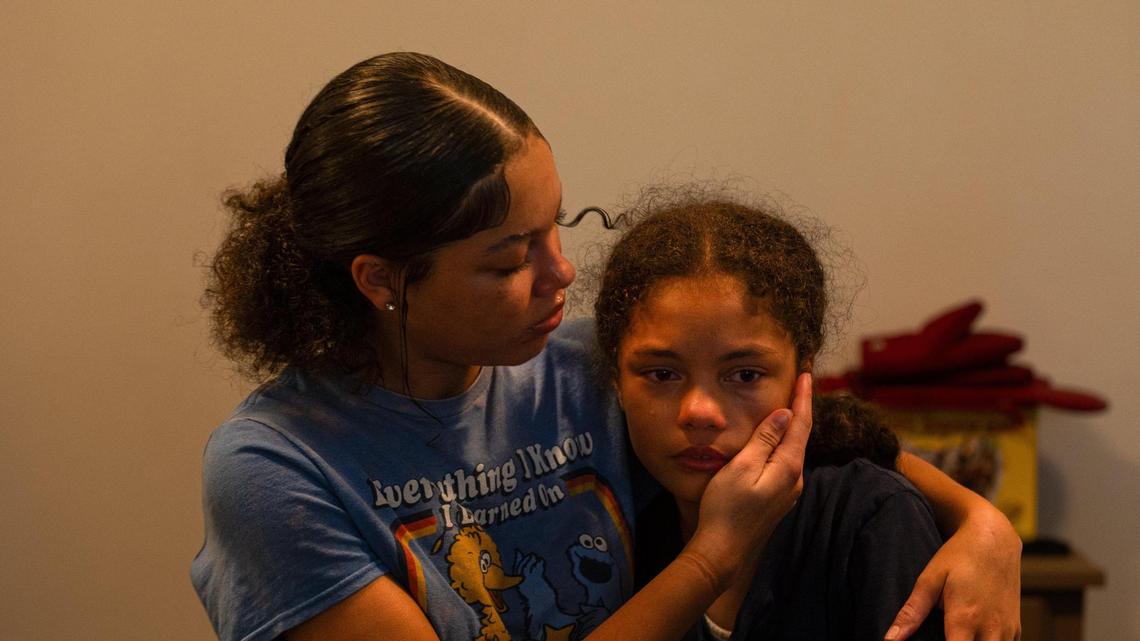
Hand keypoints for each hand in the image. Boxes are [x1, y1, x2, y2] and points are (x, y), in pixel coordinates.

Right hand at [686, 373, 812, 585]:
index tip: (807, 374)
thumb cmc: (726, 508)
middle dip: (801, 408)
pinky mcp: (777, 499)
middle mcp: (794, 479)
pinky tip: (775, 439)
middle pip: (801, 436)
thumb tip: (784, 414)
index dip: (803, 398)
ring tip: (790, 404)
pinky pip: (784, 462)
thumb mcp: (742, 467)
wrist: (723, 550)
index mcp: (788, 467)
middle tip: (802, 382)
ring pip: (793, 450)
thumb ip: (764, 440)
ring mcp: (787, 491)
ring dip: (792, 426)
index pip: (801, 424)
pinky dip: (783, 443)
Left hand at [885, 506, 1021, 640]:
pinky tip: (972, 638)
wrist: (994, 538)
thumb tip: (889, 640)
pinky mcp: (1016, 629)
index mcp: (965, 619)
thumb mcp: (929, 579)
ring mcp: (1007, 630)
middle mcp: (991, 629)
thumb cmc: (958, 556)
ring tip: (954, 636)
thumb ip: (911, 613)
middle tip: (941, 636)